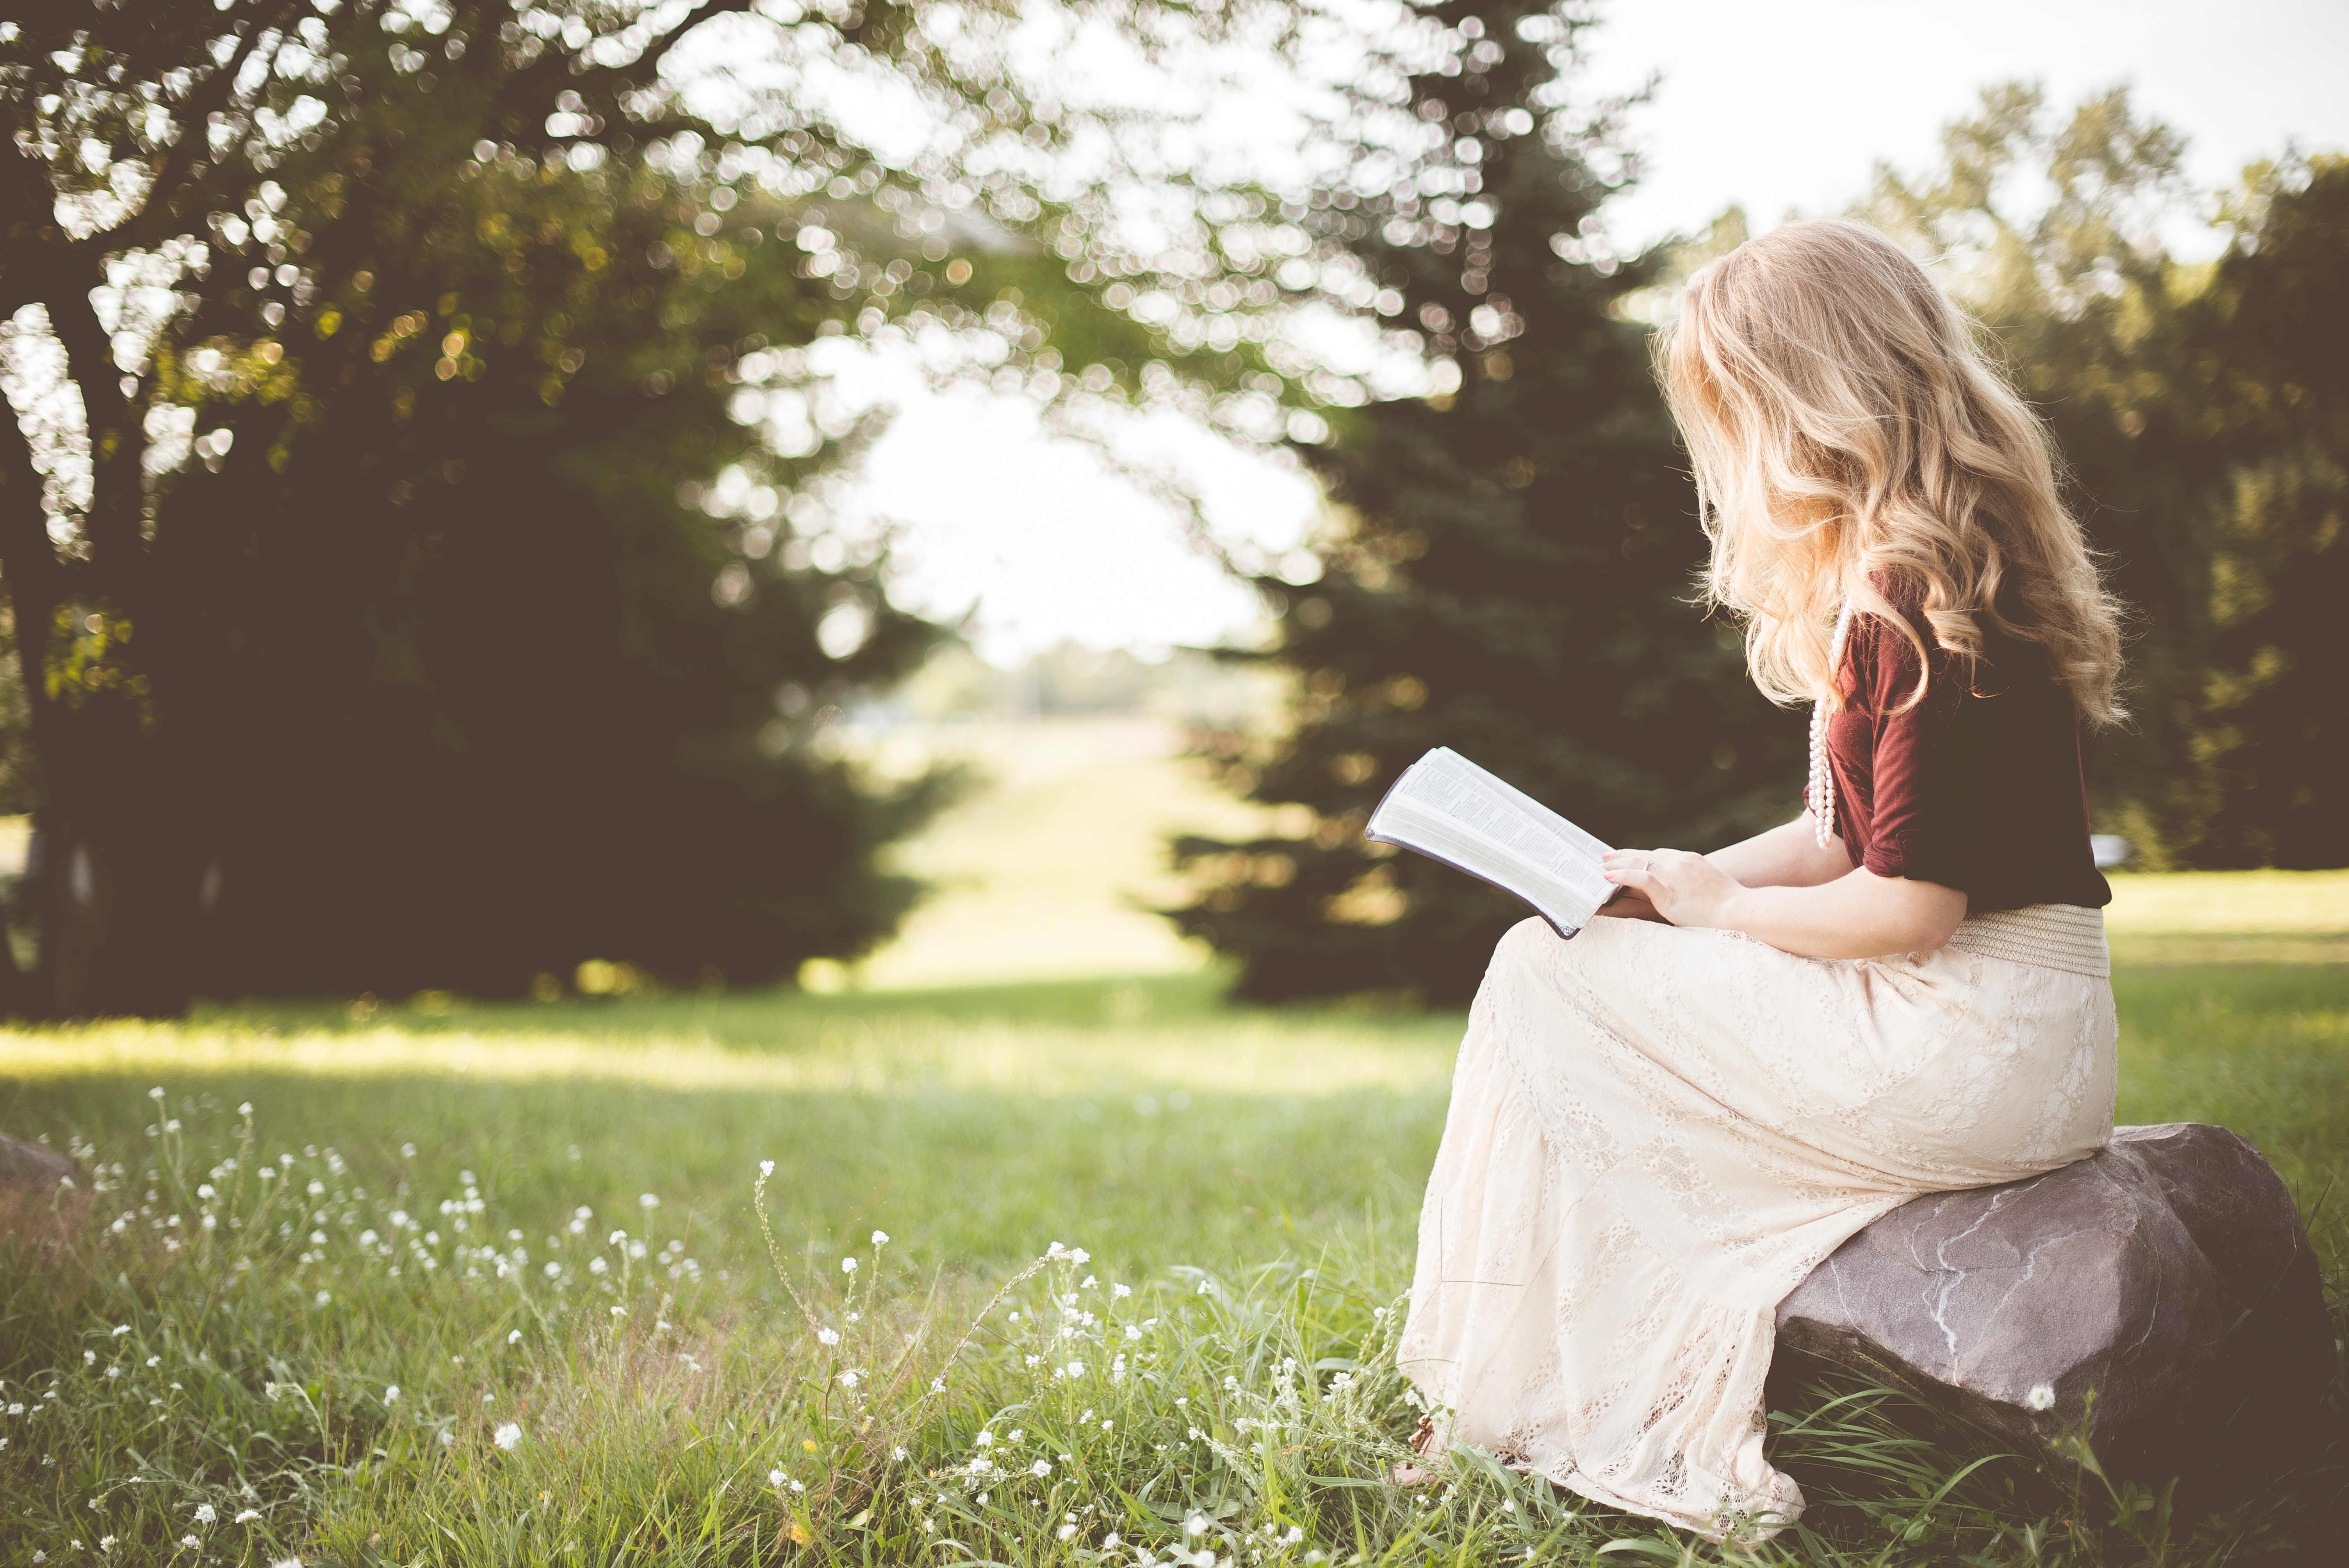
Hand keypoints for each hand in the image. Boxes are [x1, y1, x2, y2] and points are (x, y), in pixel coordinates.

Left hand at [1601, 847, 1749, 930]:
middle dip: (1623, 855)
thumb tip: (1683, 888)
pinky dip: (1621, 875)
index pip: (1659, 853)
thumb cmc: (1729, 905)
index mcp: (1690, 860)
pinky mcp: (1668, 890)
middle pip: (1644, 854)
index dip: (1640, 855)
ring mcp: (1673, 874)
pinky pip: (1640, 878)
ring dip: (1616, 864)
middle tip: (1605, 857)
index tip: (1627, 856)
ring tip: (1601, 866)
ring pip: (1637, 862)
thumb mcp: (1710, 885)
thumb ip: (1693, 882)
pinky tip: (1608, 876)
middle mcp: (1679, 862)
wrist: (1740, 911)